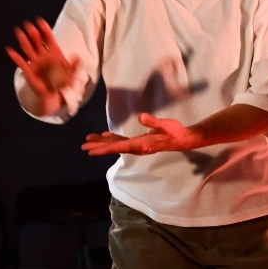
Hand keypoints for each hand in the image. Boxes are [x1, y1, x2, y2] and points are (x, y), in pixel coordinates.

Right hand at [6, 18, 77, 113]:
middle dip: (33, 33)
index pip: (49, 39)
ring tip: (19, 31)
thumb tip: (78, 57)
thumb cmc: (64, 82)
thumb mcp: (73, 75)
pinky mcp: (29, 70)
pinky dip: (15, 56)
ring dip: (24, 40)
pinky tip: (10, 50)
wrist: (55, 94)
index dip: (45, 30)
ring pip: (28, 49)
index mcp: (55, 53)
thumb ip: (76, 66)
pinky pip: (21, 62)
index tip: (40, 21)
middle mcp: (44, 55)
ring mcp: (35, 62)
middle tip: (28, 24)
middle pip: (37, 41)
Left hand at [81, 113, 200, 155]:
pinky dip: (113, 139)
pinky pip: (123, 142)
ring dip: (103, 143)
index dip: (105, 148)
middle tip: (84, 146)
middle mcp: (137, 147)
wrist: (183, 139)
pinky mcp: (140, 141)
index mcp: (142, 144)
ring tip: (89, 140)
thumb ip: (153, 121)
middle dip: (99, 147)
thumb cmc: (175, 132)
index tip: (91, 151)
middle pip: (115, 148)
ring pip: (117, 145)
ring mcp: (138, 145)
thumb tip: (141, 116)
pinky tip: (105, 135)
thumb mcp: (166, 125)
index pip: (120, 147)